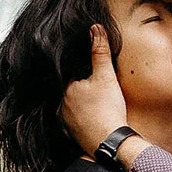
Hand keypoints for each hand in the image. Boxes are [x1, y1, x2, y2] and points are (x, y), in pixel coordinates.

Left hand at [61, 25, 127, 153]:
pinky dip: (82, 121)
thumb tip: (94, 29)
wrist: (110, 143)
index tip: (93, 78)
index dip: (84, 75)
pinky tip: (92, 120)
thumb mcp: (106, 77)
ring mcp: (65, 123)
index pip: (71, 75)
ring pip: (71, 108)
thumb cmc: (108, 110)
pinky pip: (74, 124)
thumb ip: (100, 52)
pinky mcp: (72, 136)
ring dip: (80, 106)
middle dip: (81, 90)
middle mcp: (61, 106)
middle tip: (97, 93)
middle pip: (71, 92)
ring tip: (95, 106)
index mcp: (66, 89)